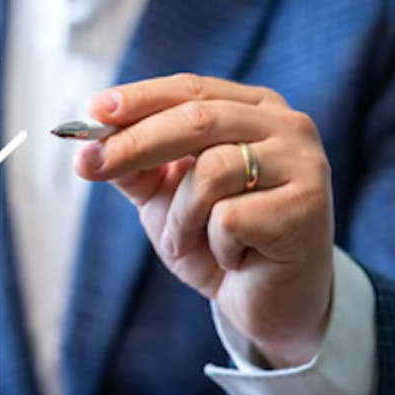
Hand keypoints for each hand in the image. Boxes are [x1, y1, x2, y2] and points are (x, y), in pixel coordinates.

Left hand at [74, 74, 334, 368]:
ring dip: (180, 216)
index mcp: (254, 109)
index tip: (93, 110)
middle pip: (198, 119)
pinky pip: (231, 218)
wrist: (271, 305)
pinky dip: (216, 246)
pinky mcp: (306, 207)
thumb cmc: (222, 243)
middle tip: (88, 163)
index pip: (192, 89)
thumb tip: (88, 146)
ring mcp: (303, 164)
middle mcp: (286, 126)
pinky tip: (235, 259)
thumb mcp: (169, 198)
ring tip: (186, 243)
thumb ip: (137, 167)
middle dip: (135, 143)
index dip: (140, 98)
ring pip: (212, 170)